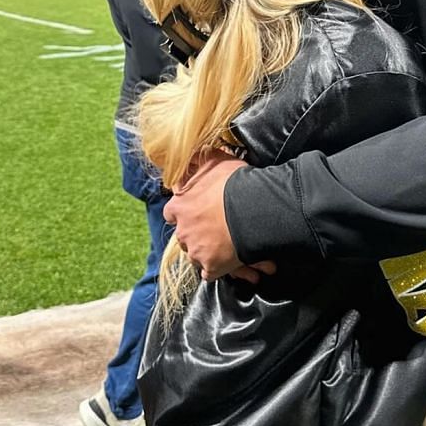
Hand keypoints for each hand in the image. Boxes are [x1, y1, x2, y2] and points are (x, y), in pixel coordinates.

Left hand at [162, 150, 246, 279]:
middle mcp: (182, 231)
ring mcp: (195, 252)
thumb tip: (195, 152)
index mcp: (178, 207)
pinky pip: (211, 273)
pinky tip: (239, 265)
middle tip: (221, 231)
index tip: (198, 212)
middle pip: (186, 236)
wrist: (253, 210)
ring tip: (235, 250)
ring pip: (198, 256)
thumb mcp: (214, 160)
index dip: (185, 213)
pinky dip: (223, 270)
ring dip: (213, 253)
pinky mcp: (211, 268)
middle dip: (200, 234)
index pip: (172, 213)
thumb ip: (200, 159)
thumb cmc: (233, 183)